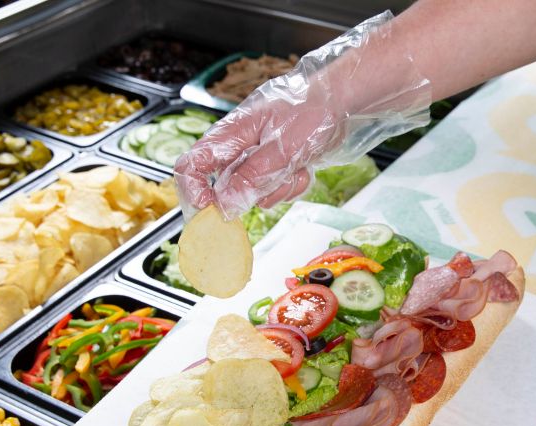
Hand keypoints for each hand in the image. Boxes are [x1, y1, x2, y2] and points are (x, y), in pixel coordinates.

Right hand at [174, 12, 430, 219]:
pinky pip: (273, 189)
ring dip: (276, 189)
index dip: (194, 191)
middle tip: (275, 186)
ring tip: (297, 169)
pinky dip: (289, 185)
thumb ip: (254, 177)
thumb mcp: (285, 148)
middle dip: (249, 194)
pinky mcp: (274, 165)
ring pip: (251, 192)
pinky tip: (304, 169)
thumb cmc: (314, 113)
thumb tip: (225, 204)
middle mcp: (238, 146)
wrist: (343, 103)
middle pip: (223, 185)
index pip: (192, 166)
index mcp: (231, 133)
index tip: (211, 212)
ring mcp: (256, 156)